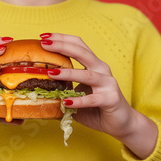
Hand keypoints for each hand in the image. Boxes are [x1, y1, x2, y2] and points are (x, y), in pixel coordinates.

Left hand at [39, 33, 157, 158]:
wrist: (122, 123)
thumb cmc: (97, 108)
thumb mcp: (77, 94)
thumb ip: (63, 88)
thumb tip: (38, 88)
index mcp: (94, 65)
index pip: (78, 45)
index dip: (62, 38)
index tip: (44, 36)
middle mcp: (102, 70)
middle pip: (82, 53)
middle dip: (62, 46)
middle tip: (44, 44)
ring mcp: (108, 84)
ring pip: (87, 75)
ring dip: (67, 73)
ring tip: (50, 72)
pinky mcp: (111, 99)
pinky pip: (92, 99)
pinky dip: (78, 101)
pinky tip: (66, 102)